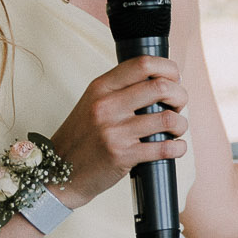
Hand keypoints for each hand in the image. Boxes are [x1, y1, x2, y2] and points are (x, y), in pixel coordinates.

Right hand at [48, 56, 189, 208]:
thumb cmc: (82, 138)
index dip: (168, 68)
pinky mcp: (122, 156)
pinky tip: (176, 147)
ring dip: (181, 124)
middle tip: (178, 105)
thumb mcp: (92, 104)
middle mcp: (106, 106)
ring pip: (167, 118)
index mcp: (101, 88)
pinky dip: (178, 148)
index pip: (143, 64)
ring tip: (176, 129)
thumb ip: (121, 90)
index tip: (175, 78)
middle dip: (180, 95)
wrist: (57, 174)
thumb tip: (163, 80)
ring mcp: (114, 131)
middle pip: (161, 87)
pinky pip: (163, 148)